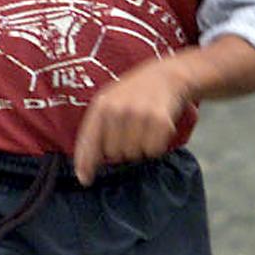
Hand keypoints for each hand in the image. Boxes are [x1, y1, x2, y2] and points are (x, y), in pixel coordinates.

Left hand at [73, 58, 191, 184]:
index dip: (85, 163)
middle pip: (113, 154)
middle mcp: (118, 110)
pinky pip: (153, 151)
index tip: (85, 180)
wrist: (168, 75)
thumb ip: (98, 127)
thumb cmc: (136, 93)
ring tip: (145, 128)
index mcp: (102, 105)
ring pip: (134, 154)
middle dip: (122, 150)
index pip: (89, 140)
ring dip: (140, 148)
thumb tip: (88, 164)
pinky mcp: (160, 121)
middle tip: (132, 132)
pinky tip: (158, 129)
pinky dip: (157, 146)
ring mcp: (139, 115)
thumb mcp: (111, 101)